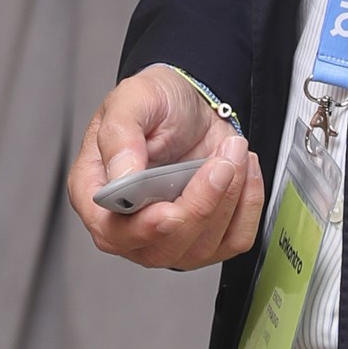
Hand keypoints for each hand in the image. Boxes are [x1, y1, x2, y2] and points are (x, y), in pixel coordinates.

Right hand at [67, 63, 264, 270]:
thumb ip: (120, 137)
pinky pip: (234, 240)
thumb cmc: (155, 104)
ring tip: (233, 152)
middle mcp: (130, 223)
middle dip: (199, 207)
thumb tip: (122, 177)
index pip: (112, 232)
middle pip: (162, 248)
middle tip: (220, 164)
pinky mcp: (207, 234)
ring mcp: (169, 235)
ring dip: (228, 198)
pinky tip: (243, 171)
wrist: (191, 103)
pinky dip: (249, 205)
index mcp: (98, 193)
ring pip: (201, 248)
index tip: (170, 212)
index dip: (142, 229)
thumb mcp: (132, 100)